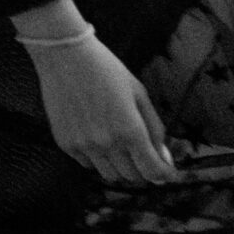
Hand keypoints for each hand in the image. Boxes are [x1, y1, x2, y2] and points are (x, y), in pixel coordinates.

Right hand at [22, 35, 178, 186]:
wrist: (66, 57)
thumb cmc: (106, 69)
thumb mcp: (138, 93)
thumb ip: (154, 127)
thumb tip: (164, 156)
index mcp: (130, 130)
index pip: (151, 169)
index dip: (163, 175)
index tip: (168, 174)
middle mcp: (107, 144)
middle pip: (132, 176)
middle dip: (143, 169)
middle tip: (143, 155)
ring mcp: (84, 147)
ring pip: (109, 174)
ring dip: (120, 166)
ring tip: (119, 145)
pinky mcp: (66, 145)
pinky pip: (87, 164)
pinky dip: (97, 158)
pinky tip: (97, 138)